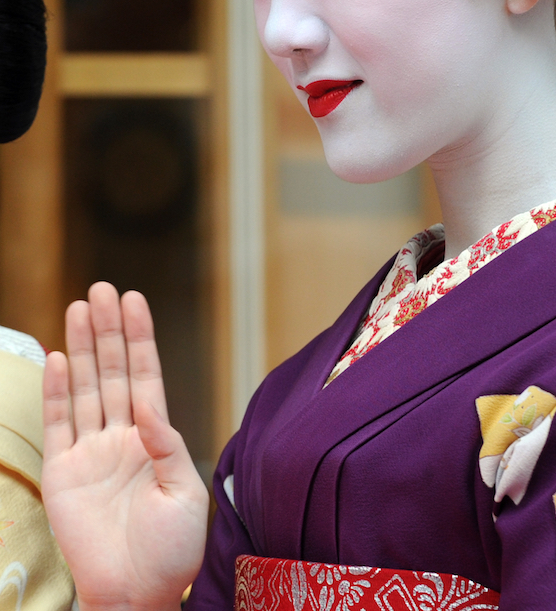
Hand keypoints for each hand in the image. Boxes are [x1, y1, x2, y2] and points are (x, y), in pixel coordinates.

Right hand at [42, 282, 208, 610]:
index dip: (139, 338)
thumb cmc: (174, 551)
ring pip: (84, 388)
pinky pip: (58, 424)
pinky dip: (56, 391)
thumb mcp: (186, 492)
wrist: (139, 596)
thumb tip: (148, 406)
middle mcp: (122, 436)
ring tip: (78, 308)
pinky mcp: (63, 474)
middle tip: (101, 289)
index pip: (145, 375)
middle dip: (107, 330)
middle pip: (112, 372)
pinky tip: (56, 358)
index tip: (134, 300)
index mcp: (155, 437)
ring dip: (80, 348)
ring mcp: (91, 452)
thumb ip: (168, 444)